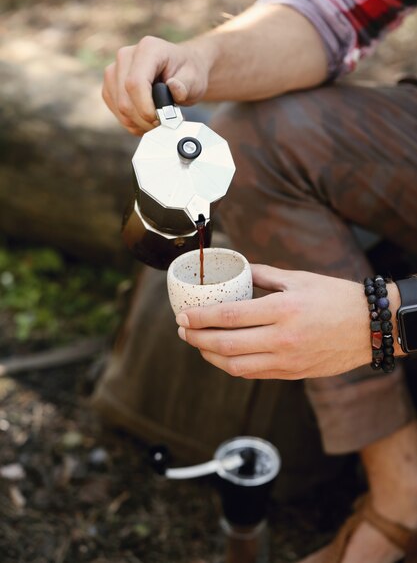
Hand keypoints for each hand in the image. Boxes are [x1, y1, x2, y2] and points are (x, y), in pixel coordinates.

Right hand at [102, 36, 212, 135]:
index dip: (144, 107)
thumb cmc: (188, 72)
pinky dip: (133, 123)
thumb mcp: (194, 78)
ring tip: (159, 122)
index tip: (159, 120)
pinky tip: (148, 120)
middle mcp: (125, 56)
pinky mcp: (110, 87)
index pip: (135, 82)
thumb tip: (173, 89)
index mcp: (148, 49)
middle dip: (145, 119)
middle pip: (125, 100)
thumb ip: (185, 85)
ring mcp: (114, 71)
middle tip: (164, 124)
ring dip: (140, 123)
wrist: (181, 70)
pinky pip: (117, 113)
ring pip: (120, 109)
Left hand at [175, 264, 392, 378]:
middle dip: (197, 338)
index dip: (201, 318)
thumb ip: (263, 275)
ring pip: (235, 366)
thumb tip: (237, 271)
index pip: (230, 316)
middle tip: (182, 330)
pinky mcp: (292, 374)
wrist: (370, 327)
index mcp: (283, 310)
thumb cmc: (336, 297)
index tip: (183, 315)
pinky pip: (253, 374)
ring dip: (210, 356)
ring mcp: (287, 360)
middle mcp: (283, 338)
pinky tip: (222, 355)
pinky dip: (231, 366)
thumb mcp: (299, 278)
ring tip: (197, 344)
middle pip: (226, 344)